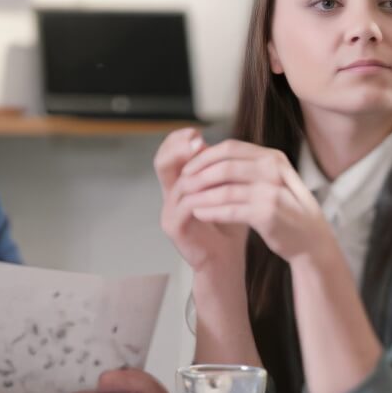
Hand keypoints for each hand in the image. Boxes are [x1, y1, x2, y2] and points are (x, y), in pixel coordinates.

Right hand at [156, 129, 247, 272]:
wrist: (226, 260)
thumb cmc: (229, 225)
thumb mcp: (225, 191)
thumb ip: (219, 170)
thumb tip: (226, 143)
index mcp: (180, 184)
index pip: (169, 153)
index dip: (178, 140)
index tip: (196, 132)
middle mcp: (170, 196)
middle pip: (163, 162)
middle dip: (179, 147)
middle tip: (197, 140)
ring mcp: (169, 211)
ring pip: (179, 182)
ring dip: (200, 171)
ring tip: (217, 163)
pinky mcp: (174, 227)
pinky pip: (186, 205)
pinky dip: (203, 194)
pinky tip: (219, 188)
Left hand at [173, 139, 334, 265]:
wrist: (311, 240)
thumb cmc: (287, 210)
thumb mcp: (273, 180)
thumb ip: (249, 167)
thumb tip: (213, 157)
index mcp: (273, 158)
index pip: (230, 148)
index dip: (205, 156)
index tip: (189, 167)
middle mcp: (273, 170)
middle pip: (225, 166)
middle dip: (199, 174)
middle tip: (184, 184)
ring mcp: (271, 192)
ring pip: (225, 189)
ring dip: (202, 195)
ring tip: (187, 200)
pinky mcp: (267, 214)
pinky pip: (230, 210)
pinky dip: (211, 211)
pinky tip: (199, 213)